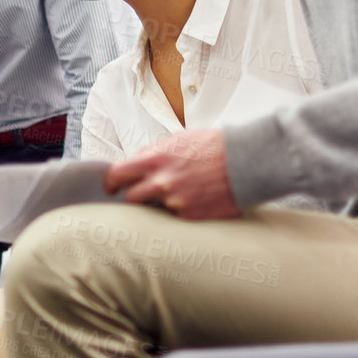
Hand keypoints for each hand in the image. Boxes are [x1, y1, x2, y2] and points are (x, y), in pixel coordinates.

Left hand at [103, 128, 240, 220]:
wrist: (245, 161)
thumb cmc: (213, 146)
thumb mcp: (178, 139)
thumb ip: (152, 153)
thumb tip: (133, 164)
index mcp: (154, 160)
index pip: (117, 175)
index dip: (112, 182)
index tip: (112, 187)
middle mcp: (161, 183)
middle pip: (131, 198)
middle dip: (135, 196)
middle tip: (144, 193)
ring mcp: (175, 202)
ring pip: (153, 210)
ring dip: (159, 204)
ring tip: (177, 194)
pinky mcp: (190, 216)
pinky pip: (174, 217)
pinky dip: (179, 210)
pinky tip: (193, 199)